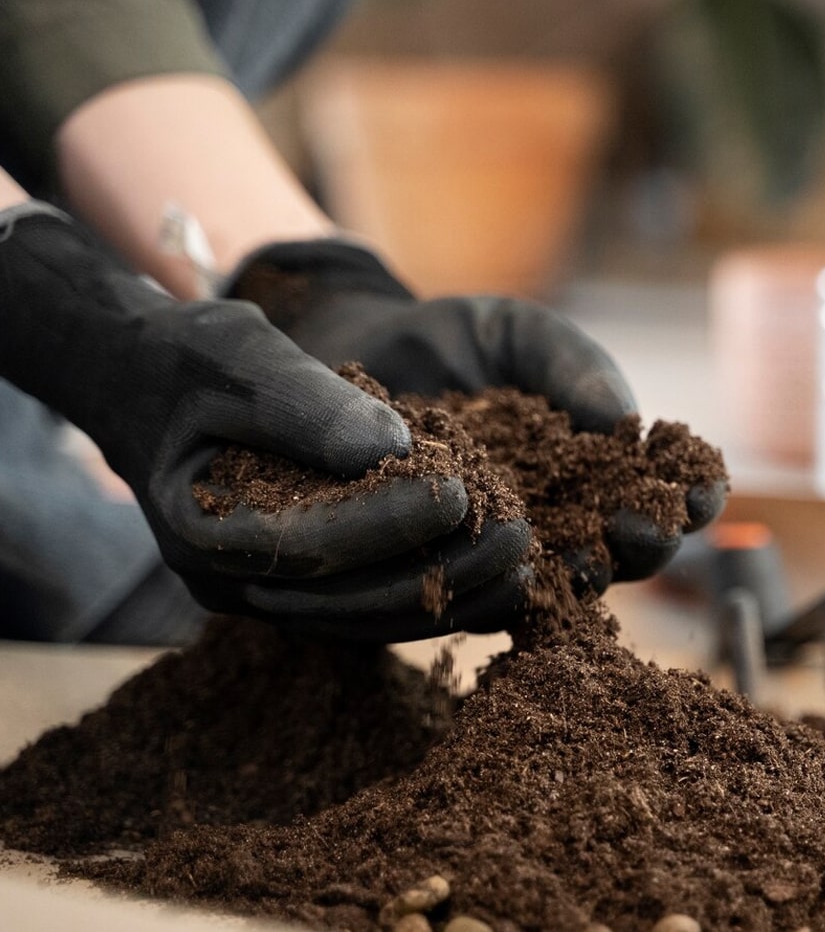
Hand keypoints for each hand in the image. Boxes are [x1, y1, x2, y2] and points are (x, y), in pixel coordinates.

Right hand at [0, 203, 528, 640]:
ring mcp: (270, 596)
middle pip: (349, 598)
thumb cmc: (191, 362)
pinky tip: (501, 582)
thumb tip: (392, 446)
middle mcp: (234, 583)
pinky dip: (438, 598)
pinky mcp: (305, 591)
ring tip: (526, 564)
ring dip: (451, 596)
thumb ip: (306, 402)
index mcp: (203, 531)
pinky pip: (376, 609)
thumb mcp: (239, 356)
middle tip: (519, 535)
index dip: (390, 521)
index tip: (462, 494)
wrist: (149, 387)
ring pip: (370, 618)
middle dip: (441, 570)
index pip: (309, 543)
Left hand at [227, 239, 725, 589]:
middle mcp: (569, 520)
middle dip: (646, 542)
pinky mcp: (453, 577)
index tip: (699, 483)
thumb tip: (625, 422)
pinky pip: (487, 598)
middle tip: (641, 523)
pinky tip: (512, 570)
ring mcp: (514, 554)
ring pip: (566, 585)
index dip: (694, 494)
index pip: (668, 493)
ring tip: (588, 551)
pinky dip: (505, 588)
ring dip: (585, 573)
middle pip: (629, 554)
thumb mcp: (524, 335)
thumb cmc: (457, 343)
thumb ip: (577, 368)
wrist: (360, 353)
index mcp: (603, 466)